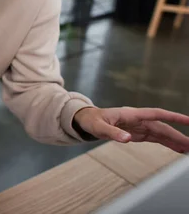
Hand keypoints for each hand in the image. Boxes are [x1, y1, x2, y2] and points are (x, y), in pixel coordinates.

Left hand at [73, 106, 188, 152]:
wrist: (86, 120)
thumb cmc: (91, 121)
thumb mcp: (99, 127)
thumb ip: (112, 133)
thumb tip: (127, 139)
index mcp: (131, 114)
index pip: (156, 114)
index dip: (173, 117)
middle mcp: (138, 119)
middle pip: (162, 126)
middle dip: (178, 135)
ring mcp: (139, 126)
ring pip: (161, 133)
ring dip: (175, 140)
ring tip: (188, 149)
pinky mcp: (137, 133)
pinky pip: (155, 138)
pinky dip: (167, 143)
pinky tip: (177, 149)